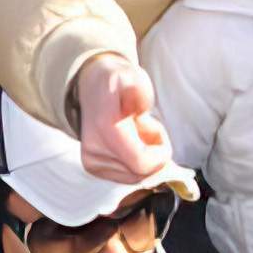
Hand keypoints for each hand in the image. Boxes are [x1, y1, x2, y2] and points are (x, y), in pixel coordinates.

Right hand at [72, 54, 172, 183]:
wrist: (91, 87)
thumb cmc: (117, 82)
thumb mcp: (131, 75)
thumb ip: (138, 89)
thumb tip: (141, 107)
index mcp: (105, 127)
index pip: (142, 162)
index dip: (161, 154)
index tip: (160, 134)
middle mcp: (94, 149)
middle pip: (141, 173)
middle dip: (154, 154)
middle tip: (148, 128)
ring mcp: (91, 161)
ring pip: (136, 177)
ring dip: (145, 159)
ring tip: (137, 133)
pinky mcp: (92, 168)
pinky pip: (127, 177)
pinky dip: (135, 163)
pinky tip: (130, 143)